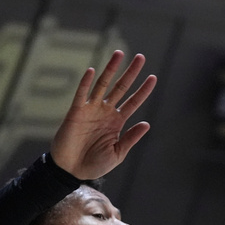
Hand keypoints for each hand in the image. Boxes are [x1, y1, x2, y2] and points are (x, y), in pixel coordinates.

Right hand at [50, 51, 156, 179]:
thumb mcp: (117, 153)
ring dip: (111, 69)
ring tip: (119, 54)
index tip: (153, 77)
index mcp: (117, 122)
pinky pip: (81, 94)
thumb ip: (130, 138)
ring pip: (103, 85)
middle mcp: (106, 112)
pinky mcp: (76, 112)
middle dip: (131, 73)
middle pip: (121, 88)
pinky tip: (92, 71)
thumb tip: (147, 123)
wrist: (71, 170)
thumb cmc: (94, 164)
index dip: (143, 90)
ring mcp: (91, 110)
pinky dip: (86, 82)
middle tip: (141, 57)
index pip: (133, 102)